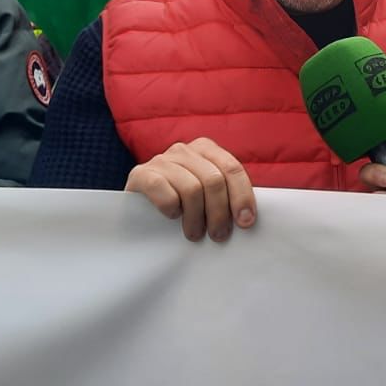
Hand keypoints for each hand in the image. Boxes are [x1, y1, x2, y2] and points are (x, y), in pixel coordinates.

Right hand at [125, 138, 255, 241]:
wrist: (137, 210)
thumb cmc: (181, 205)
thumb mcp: (206, 195)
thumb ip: (225, 196)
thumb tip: (248, 218)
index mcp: (206, 149)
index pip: (232, 168)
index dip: (242, 196)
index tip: (245, 222)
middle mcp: (184, 150)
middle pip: (214, 180)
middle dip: (219, 212)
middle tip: (218, 235)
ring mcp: (161, 160)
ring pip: (191, 188)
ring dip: (196, 217)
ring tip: (195, 234)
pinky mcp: (140, 173)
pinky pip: (163, 189)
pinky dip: (171, 207)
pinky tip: (171, 217)